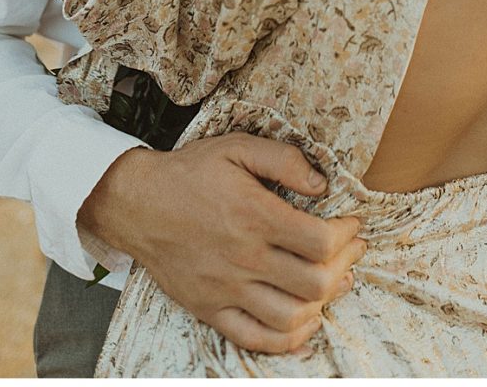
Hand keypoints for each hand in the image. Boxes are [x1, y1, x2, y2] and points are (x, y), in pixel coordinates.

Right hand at [78, 134, 364, 354]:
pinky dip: (287, 339)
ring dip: (323, 302)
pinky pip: (253, 338)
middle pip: (314, 282)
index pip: (321, 242)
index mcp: (255, 217)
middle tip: (352, 250)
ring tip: (334, 281)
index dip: (346, 235)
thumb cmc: (190, 173)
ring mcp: (224, 289)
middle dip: (345, 265)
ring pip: (289, 316)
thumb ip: (285, 160)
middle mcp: (242, 258)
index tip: (350, 224)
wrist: (134, 203)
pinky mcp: (208, 308)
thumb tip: (322, 184)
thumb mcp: (237, 147)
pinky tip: (306, 323)